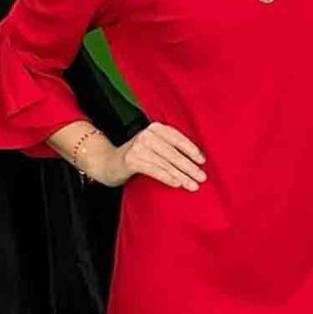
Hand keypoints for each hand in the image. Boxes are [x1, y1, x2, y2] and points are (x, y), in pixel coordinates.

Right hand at [87, 122, 206, 190]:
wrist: (109, 163)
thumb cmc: (139, 157)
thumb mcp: (155, 147)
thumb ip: (171, 148)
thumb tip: (197, 160)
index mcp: (156, 128)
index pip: (178, 138)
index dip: (192, 150)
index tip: (203, 162)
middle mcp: (147, 134)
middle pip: (173, 153)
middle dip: (189, 166)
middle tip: (202, 178)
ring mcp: (138, 146)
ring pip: (166, 163)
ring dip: (182, 175)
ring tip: (193, 185)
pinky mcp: (132, 159)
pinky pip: (155, 170)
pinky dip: (168, 177)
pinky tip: (178, 184)